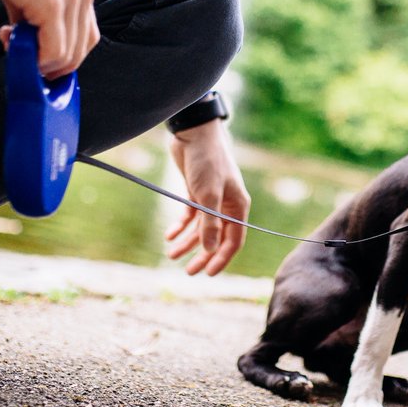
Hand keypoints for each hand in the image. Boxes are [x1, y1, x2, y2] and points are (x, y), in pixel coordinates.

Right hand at [0, 0, 99, 78]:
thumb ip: (32, 13)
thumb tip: (25, 39)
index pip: (85, 37)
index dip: (62, 55)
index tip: (35, 56)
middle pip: (80, 51)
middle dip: (50, 65)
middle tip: (20, 56)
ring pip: (67, 55)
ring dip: (38, 62)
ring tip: (11, 42)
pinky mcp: (51, 3)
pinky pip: (52, 50)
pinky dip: (33, 59)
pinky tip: (8, 38)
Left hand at [164, 120, 250, 275]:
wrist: (194, 133)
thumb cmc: (207, 161)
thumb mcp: (207, 194)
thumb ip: (209, 222)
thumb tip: (210, 250)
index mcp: (238, 207)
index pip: (234, 240)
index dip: (221, 258)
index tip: (207, 273)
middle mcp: (226, 205)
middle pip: (217, 237)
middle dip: (203, 255)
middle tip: (189, 272)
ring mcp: (211, 198)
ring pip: (201, 228)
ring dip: (188, 242)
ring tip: (172, 255)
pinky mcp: (195, 191)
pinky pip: (190, 215)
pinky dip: (180, 226)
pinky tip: (169, 235)